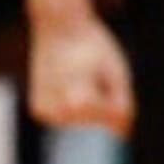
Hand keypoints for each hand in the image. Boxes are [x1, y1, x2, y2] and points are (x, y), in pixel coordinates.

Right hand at [28, 9, 134, 136]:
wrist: (59, 27)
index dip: (121, 99)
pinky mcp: (40, 112)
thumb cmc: (94, 48)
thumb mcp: (118, 72)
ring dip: (93, 101)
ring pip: (87, 120)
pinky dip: (79, 103)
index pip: (115, 116)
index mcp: (78, 100)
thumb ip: (123, 105)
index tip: (109, 77)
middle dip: (106, 98)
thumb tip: (123, 135)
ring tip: (81, 76)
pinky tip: (72, 83)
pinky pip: (73, 116)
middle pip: (100, 119)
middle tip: (93, 72)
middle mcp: (57, 110)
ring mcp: (46, 113)